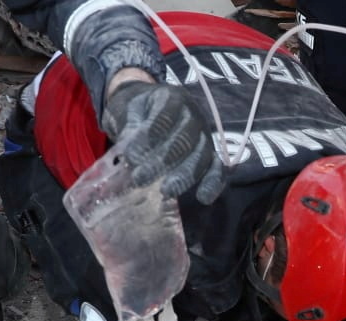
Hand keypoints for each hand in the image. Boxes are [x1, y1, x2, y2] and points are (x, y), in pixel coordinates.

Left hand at [101, 78, 222, 203]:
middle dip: (162, 162)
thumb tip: (128, 156)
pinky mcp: (211, 153)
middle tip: (140, 179)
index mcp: (171, 98)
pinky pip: (217, 167)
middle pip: (183, 140)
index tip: (130, 158)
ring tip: (165, 192)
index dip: (148, 138)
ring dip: (184, 176)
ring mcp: (204, 134)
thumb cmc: (137, 111)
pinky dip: (213, 183)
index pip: (163, 118)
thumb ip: (128, 129)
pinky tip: (203, 198)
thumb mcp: (127, 110)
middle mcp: (193, 115)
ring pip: (201, 155)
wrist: (151, 107)